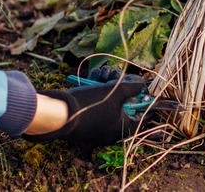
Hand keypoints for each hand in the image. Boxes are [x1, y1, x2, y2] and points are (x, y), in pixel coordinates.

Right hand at [24, 69, 145, 144]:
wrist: (57, 113)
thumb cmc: (90, 105)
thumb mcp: (116, 92)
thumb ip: (133, 87)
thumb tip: (141, 84)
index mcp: (121, 129)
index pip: (141, 118)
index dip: (146, 103)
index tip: (148, 92)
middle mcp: (110, 129)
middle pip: (124, 104)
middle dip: (121, 85)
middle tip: (115, 75)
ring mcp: (97, 124)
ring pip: (110, 99)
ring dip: (107, 83)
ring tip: (100, 74)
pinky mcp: (85, 117)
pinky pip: (97, 102)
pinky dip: (96, 89)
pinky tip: (92, 78)